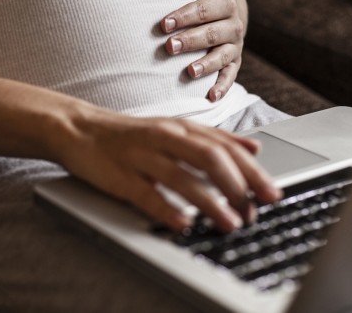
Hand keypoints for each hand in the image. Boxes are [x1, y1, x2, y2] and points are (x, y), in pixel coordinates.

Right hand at [60, 112, 280, 232]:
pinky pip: (146, 195)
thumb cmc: (131, 135)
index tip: (271, 192)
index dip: (251, 171)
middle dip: (238, 185)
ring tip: (230, 223)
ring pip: (182, 178)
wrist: (79, 129)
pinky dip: (167, 209)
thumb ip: (213, 138)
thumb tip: (253, 149)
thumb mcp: (174, 129)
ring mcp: (142, 157)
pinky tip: (183, 224)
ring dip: (210, 203)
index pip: (224, 147)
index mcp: (181, 128)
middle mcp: (165, 138)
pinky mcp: (120, 176)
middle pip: (210, 158)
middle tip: (257, 209)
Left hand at [160, 0, 248, 101]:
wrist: (229, 8)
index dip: (184, 16)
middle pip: (213, 34)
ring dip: (206, 65)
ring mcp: (235, 45)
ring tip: (189, 72)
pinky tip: (210, 97)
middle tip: (169, 46)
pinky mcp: (234, 62)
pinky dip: (222, 87)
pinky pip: (230, 76)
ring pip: (222, 56)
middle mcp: (234, 24)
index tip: (164, 23)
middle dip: (191, 41)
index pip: (205, 9)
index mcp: (226, 1)